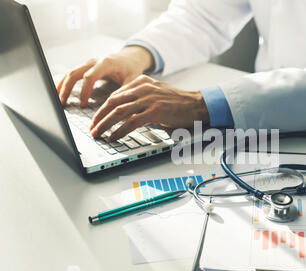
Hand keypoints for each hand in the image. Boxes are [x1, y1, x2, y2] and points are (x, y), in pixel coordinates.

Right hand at [57, 46, 152, 106]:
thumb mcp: (133, 80)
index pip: (90, 77)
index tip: (83, 105)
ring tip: (57, 100)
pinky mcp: (86, 66)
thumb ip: (125, 92)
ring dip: (62, 86)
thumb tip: (119, 109)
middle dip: (67, 89)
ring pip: (70, 72)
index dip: (85, 91)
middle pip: (75, 73)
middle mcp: (94, 61)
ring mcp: (88, 63)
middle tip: (62, 104)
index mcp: (106, 63)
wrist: (130, 57)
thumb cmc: (132, 69)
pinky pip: (72, 73)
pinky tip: (59, 92)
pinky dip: (64, 82)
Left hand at [89, 75, 209, 140]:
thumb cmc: (178, 103)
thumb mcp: (156, 94)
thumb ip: (140, 99)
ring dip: (105, 124)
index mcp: (141, 82)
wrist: (197, 105)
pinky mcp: (155, 111)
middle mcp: (143, 88)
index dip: (103, 108)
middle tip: (92, 128)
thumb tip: (124, 113)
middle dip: (99, 116)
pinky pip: (132, 122)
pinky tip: (114, 137)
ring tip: (98, 134)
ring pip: (119, 112)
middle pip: (113, 102)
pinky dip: (120, 130)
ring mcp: (149, 99)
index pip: (116, 95)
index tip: (96, 119)